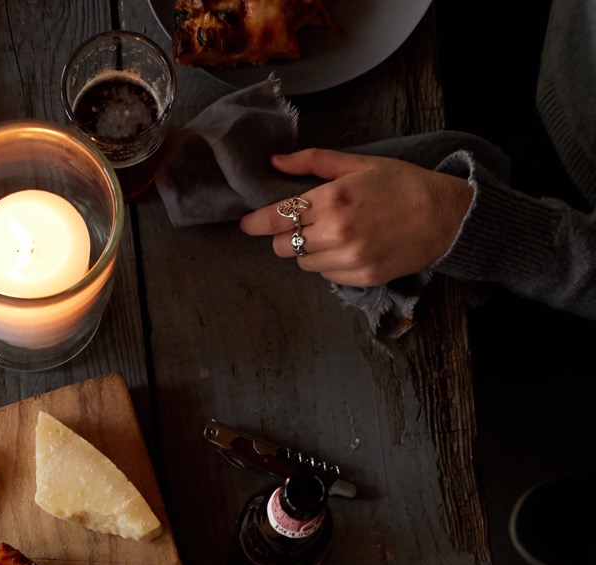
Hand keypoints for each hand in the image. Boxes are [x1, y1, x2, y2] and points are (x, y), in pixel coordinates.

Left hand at [239, 148, 472, 285]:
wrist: (442, 216)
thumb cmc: (401, 184)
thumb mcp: (358, 164)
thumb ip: (314, 162)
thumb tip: (276, 162)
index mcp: (332, 199)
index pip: (277, 218)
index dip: (257, 223)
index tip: (246, 224)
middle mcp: (336, 233)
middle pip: (284, 246)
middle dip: (285, 235)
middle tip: (301, 223)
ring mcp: (348, 259)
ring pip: (303, 263)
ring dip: (308, 250)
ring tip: (332, 233)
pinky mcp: (359, 278)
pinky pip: (326, 274)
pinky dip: (328, 263)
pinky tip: (349, 246)